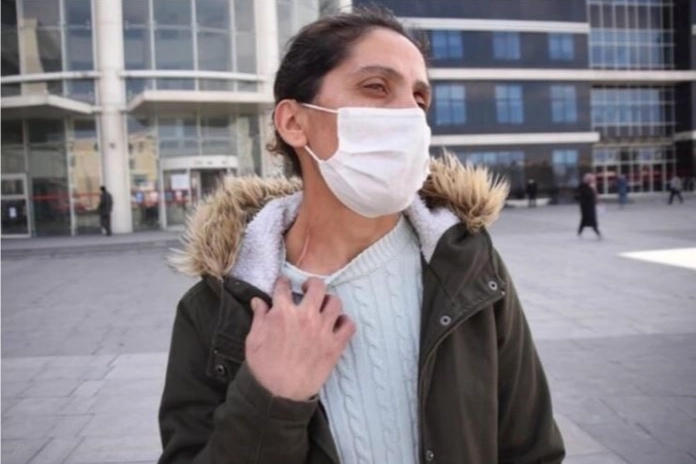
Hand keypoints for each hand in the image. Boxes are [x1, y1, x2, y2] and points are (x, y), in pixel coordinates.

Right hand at [245, 277, 355, 400]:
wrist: (278, 395)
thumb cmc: (263, 367)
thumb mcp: (253, 339)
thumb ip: (259, 316)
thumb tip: (259, 301)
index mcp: (282, 313)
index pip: (284, 287)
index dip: (283, 283)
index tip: (284, 284)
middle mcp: (305, 317)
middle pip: (317, 286)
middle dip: (312, 283)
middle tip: (308, 289)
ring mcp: (323, 330)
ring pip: (335, 302)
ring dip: (328, 301)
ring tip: (323, 307)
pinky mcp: (335, 346)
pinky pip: (349, 325)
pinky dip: (345, 322)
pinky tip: (337, 324)